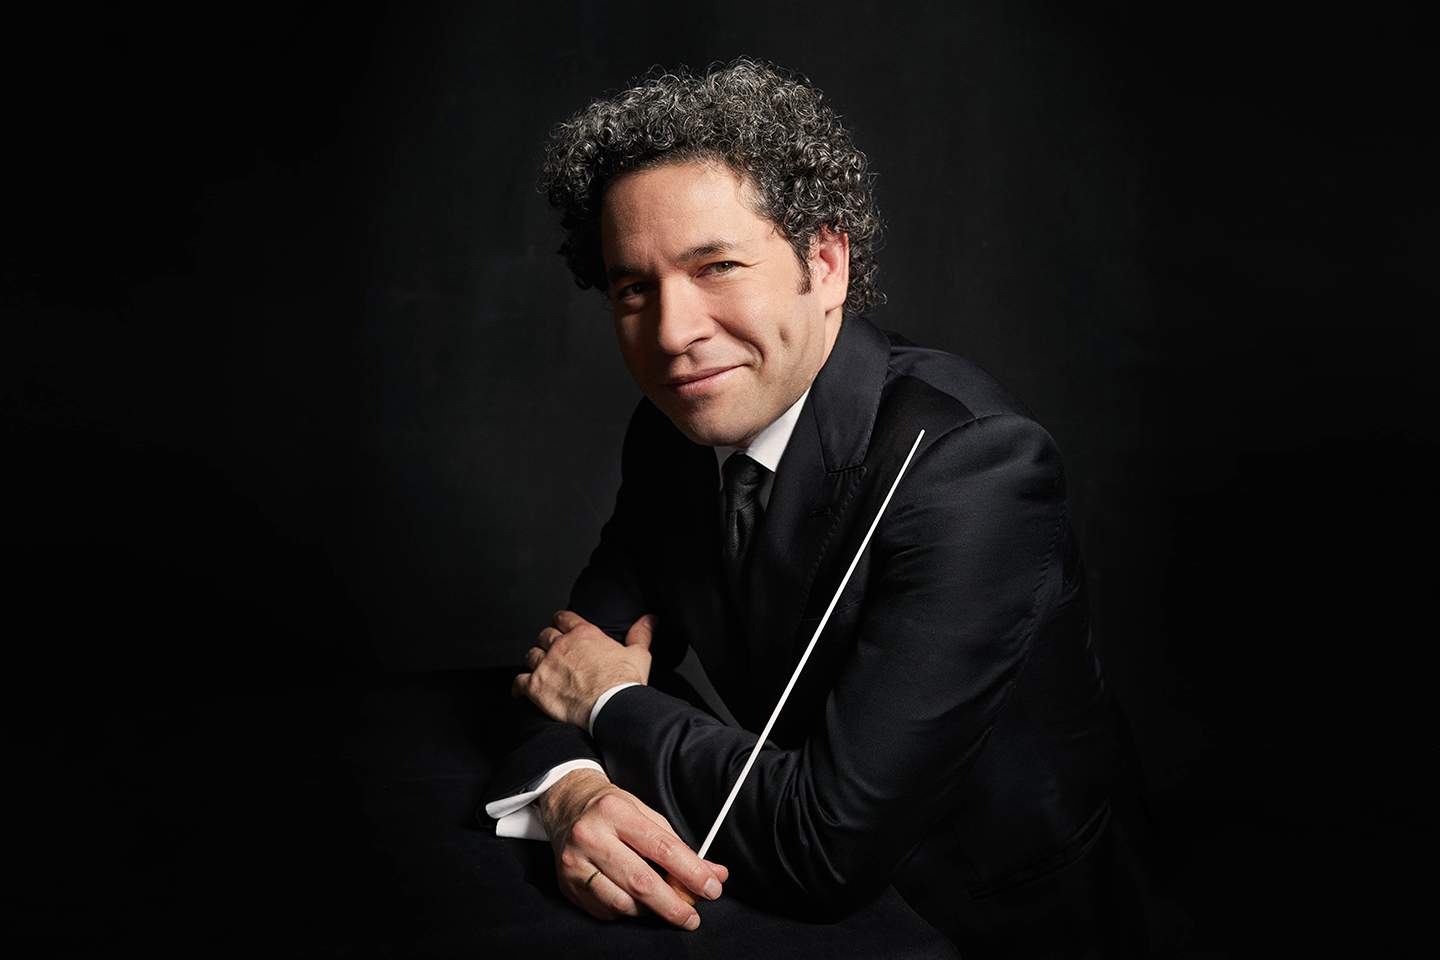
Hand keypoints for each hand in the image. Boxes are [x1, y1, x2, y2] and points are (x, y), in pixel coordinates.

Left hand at [513, 611, 654, 727]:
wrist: (611, 708)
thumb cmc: (624, 684)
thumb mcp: (639, 654)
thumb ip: (641, 633)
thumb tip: (650, 619)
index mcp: (584, 634)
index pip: (563, 617)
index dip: (560, 621)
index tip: (560, 626)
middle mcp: (561, 645)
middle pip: (544, 635)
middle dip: (546, 642)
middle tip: (551, 652)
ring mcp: (546, 665)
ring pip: (530, 655)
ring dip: (534, 661)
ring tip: (539, 669)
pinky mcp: (536, 687)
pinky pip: (518, 682)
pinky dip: (518, 686)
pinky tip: (520, 691)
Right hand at [540, 768, 727, 929]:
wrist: (567, 806)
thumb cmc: (610, 810)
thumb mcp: (645, 814)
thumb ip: (678, 845)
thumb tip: (713, 873)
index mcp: (615, 812)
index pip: (662, 848)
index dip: (691, 873)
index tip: (711, 888)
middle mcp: (591, 836)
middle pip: (641, 882)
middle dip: (674, 905)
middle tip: (692, 916)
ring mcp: (575, 863)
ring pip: (623, 903)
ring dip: (650, 910)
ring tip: (660, 902)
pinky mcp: (568, 884)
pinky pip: (606, 911)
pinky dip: (627, 910)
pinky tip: (632, 898)